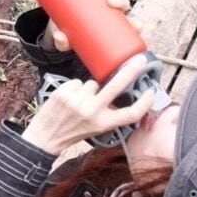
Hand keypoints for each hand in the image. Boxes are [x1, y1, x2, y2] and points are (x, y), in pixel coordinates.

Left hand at [22, 55, 155, 152]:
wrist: (45, 136)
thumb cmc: (74, 131)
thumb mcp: (96, 128)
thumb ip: (109, 113)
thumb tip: (122, 92)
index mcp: (104, 123)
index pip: (130, 114)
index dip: (144, 103)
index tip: (151, 92)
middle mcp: (92, 112)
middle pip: (117, 87)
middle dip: (130, 71)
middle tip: (140, 60)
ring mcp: (77, 101)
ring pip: (92, 83)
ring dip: (88, 89)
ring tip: (79, 102)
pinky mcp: (64, 93)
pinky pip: (77, 82)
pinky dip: (75, 88)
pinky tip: (69, 99)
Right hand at [43, 0, 131, 55]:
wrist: (57, 20)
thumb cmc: (69, 35)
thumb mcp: (66, 43)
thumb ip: (63, 43)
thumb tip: (60, 38)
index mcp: (112, 26)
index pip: (131, 25)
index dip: (137, 25)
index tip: (137, 27)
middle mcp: (109, 10)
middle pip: (122, 3)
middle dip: (120, 0)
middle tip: (110, 2)